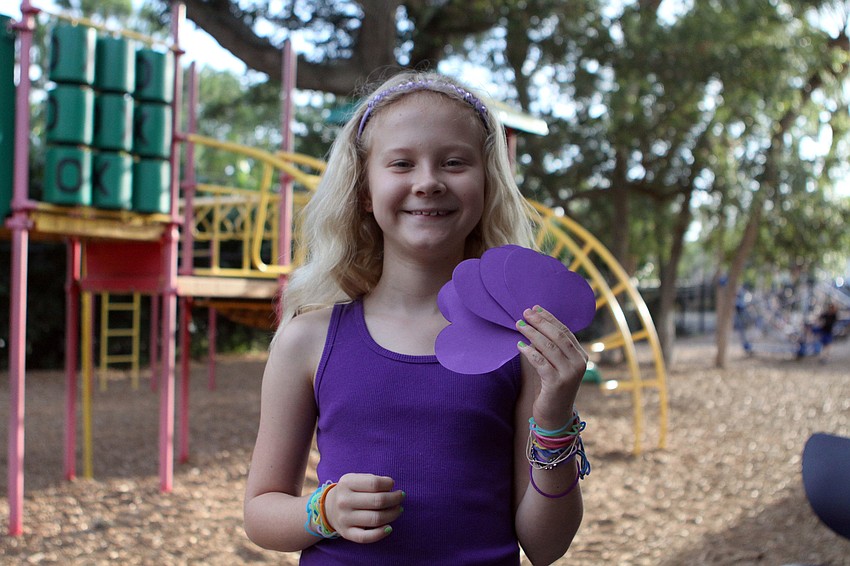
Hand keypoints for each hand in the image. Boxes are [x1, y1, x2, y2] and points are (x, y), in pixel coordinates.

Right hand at [323, 473, 404, 543]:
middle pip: (378, 501)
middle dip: (395, 499)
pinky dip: (381, 533)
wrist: (329, 508)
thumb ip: (372, 481)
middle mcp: (344, 501)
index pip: (374, 483)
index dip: (388, 484)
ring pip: (376, 519)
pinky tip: (389, 528)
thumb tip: (391, 488)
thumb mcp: (355, 479)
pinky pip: (366, 537)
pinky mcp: (347, 533)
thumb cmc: (350, 491)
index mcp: (347, 483)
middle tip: (401, 497)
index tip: (392, 485)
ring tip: (398, 509)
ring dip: (393, 514)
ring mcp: (345, 519)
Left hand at [516, 305, 588, 427]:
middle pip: (558, 336)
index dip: (549, 318)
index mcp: (580, 355)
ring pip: (549, 347)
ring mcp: (570, 374)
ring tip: (519, 325)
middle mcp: (579, 363)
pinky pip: (541, 363)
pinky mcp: (557, 384)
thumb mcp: (551, 364)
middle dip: (540, 322)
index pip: (565, 331)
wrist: (554, 416)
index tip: (535, 308)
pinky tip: (519, 346)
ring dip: (532, 334)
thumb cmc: (550, 387)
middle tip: (525, 313)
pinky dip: (530, 353)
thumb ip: (546, 347)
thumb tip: (530, 324)